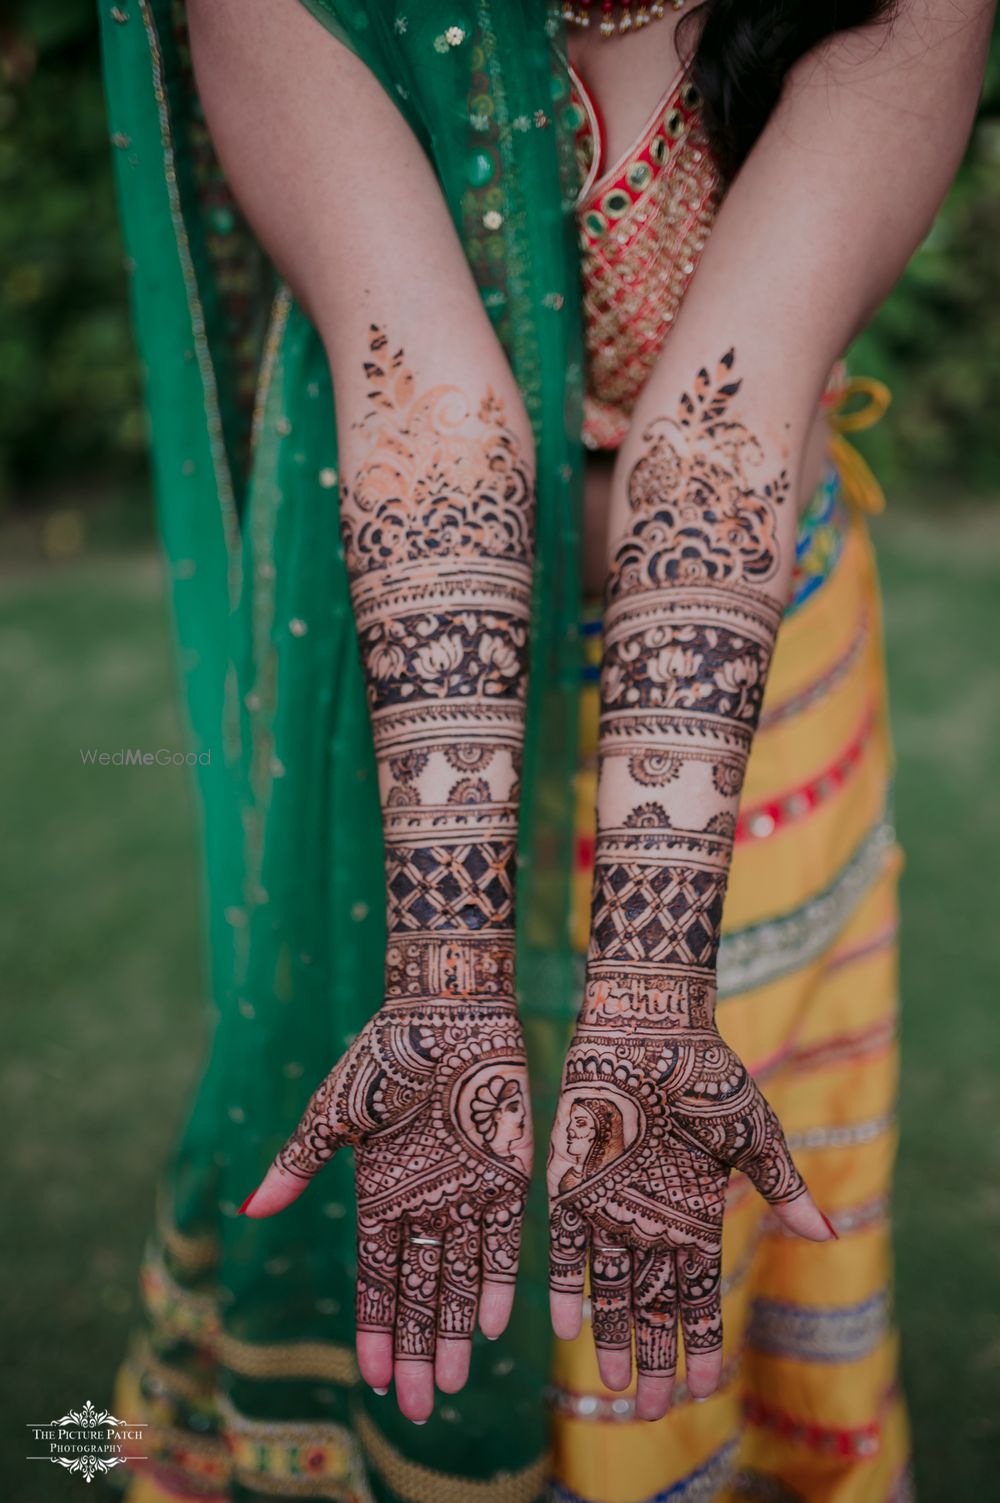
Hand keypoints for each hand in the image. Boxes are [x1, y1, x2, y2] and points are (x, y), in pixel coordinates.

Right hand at [241, 999, 531, 1421]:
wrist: (448, 1009)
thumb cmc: (385, 1054)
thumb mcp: (336, 1114)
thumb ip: (300, 1165)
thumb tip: (250, 1210)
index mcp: (381, 1192)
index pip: (378, 1277)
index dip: (375, 1326)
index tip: (372, 1377)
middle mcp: (426, 1202)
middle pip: (420, 1292)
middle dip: (415, 1350)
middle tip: (418, 1408)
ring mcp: (468, 1191)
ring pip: (462, 1279)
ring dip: (453, 1332)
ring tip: (450, 1386)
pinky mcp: (509, 1173)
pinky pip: (505, 1241)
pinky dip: (499, 1281)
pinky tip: (490, 1326)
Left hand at [547, 1000, 831, 1419]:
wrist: (647, 1025)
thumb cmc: (705, 1073)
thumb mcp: (752, 1132)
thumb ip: (782, 1185)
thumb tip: (829, 1236)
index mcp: (694, 1210)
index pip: (698, 1292)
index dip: (702, 1340)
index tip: (707, 1390)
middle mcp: (650, 1216)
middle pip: (653, 1304)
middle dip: (656, 1357)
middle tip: (654, 1411)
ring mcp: (609, 1202)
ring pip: (610, 1287)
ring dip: (612, 1338)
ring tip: (614, 1391)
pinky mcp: (571, 1181)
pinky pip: (565, 1245)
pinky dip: (565, 1285)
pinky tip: (567, 1328)